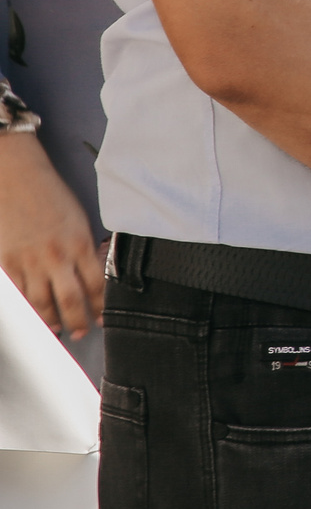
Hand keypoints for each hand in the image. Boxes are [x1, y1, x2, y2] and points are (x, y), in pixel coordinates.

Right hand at [0, 134, 101, 337]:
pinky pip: (18, 293)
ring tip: (57, 330)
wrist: (17, 177)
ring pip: (41, 302)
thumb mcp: (79, 219)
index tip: (103, 317)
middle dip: (77, 320)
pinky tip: (31, 315)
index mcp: (80, 244)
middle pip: (70, 300)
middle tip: (80, 331)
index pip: (97, 284)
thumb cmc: (50, 194)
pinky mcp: (8, 262)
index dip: (101, 305)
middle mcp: (57, 257)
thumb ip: (84, 247)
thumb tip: (91, 271)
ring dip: (51, 320)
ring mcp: (30, 262)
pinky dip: (25, 308)